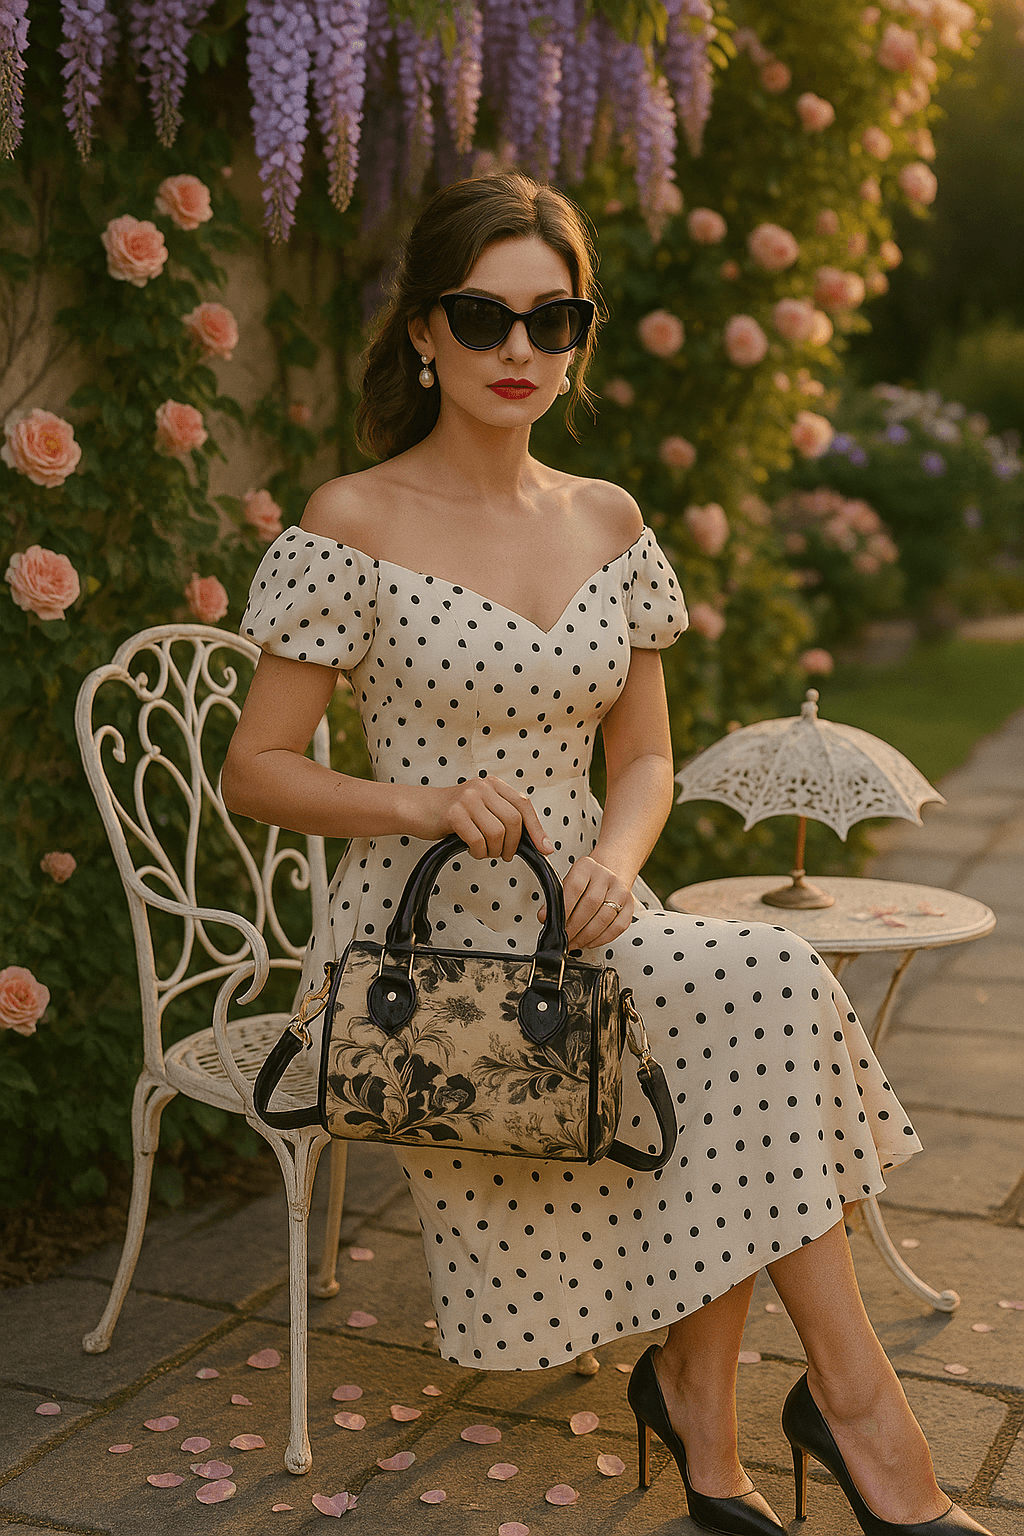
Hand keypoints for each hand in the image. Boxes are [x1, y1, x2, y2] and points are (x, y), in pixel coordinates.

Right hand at [419, 775, 553, 860]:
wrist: (418, 809)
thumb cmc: (451, 814)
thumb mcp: (481, 808)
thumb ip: (503, 816)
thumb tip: (534, 840)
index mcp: (493, 785)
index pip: (523, 805)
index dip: (537, 829)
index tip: (545, 848)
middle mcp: (482, 787)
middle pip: (513, 820)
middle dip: (513, 844)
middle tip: (504, 855)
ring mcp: (468, 798)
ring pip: (497, 832)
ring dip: (494, 850)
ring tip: (484, 852)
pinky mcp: (454, 813)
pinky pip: (478, 840)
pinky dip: (478, 852)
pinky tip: (471, 850)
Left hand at [544, 855, 633, 948]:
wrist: (608, 875)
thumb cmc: (584, 882)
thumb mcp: (566, 883)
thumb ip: (556, 899)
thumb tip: (544, 916)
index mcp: (586, 866)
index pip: (575, 887)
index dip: (565, 909)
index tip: (556, 924)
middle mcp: (606, 876)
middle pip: (591, 904)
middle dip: (575, 926)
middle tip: (565, 938)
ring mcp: (621, 890)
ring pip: (604, 917)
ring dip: (587, 935)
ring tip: (575, 942)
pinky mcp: (630, 905)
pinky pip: (618, 927)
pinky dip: (602, 939)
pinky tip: (590, 942)